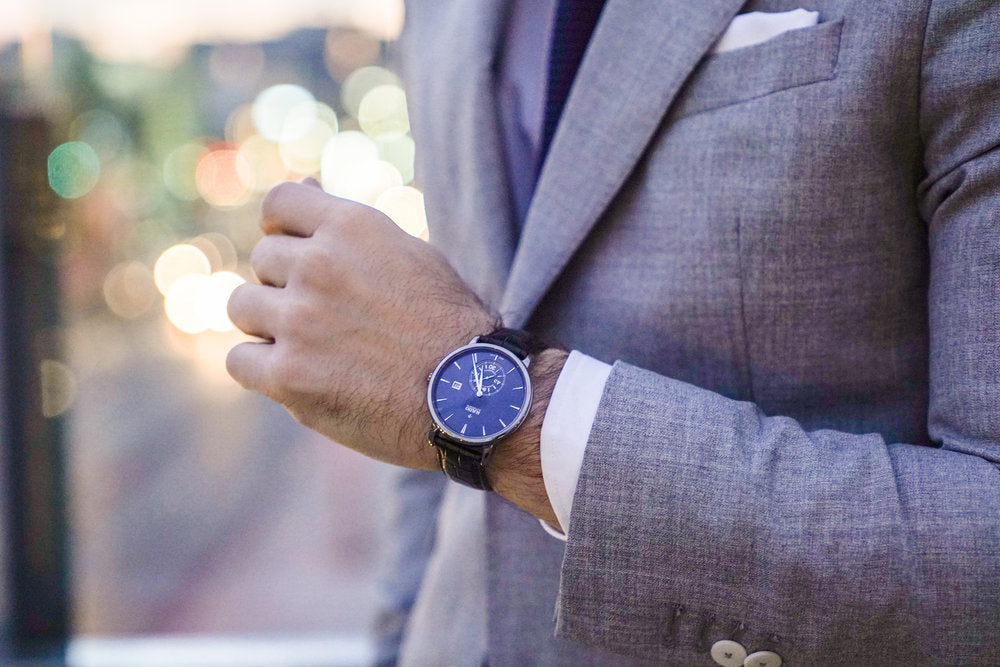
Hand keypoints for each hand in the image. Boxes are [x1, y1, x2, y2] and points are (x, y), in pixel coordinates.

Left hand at [226, 181, 499, 469]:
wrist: (473, 396)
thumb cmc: (449, 326)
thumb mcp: (411, 254)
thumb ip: (352, 227)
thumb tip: (305, 183)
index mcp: (353, 227)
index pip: (280, 204)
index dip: (283, 230)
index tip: (297, 256)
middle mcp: (320, 265)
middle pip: (262, 261)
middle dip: (286, 287)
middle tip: (328, 319)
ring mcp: (300, 320)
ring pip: (242, 307)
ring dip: (270, 327)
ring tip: (315, 349)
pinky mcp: (288, 375)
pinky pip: (240, 361)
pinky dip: (263, 371)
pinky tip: (300, 378)